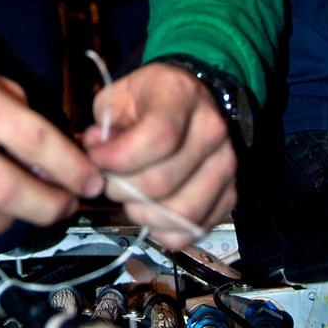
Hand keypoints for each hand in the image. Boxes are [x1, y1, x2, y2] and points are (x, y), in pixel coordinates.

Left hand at [84, 63, 236, 245]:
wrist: (186, 105)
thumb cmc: (148, 103)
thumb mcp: (117, 97)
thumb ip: (103, 125)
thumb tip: (98, 153)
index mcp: (182, 96)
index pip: (159, 137)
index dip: (119, 157)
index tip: (98, 158)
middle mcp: (212, 130)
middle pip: (161, 181)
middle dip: (121, 188)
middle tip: (109, 179)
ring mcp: (225, 165)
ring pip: (179, 213)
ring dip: (141, 213)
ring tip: (129, 196)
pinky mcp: (229, 194)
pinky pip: (193, 230)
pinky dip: (164, 231)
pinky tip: (150, 212)